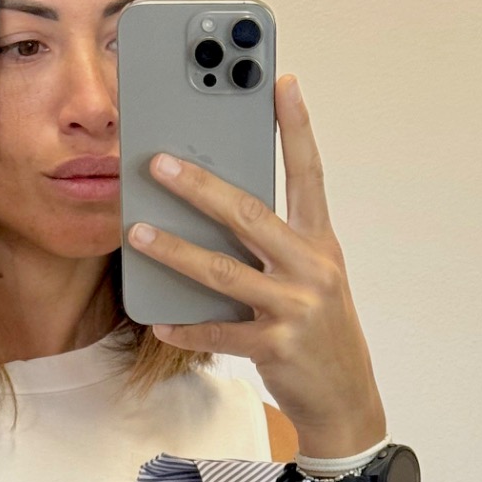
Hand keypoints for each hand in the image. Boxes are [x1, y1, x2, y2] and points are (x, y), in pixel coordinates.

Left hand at [126, 74, 385, 455]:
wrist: (346, 401)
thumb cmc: (319, 333)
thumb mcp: (312, 280)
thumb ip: (276, 246)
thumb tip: (218, 213)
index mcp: (322, 244)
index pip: (310, 173)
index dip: (296, 126)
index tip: (280, 80)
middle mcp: (312, 269)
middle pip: (250, 215)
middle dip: (200, 185)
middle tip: (159, 162)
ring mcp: (296, 309)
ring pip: (223, 272)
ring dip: (174, 250)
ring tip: (136, 231)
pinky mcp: (277, 347)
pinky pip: (219, 333)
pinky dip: (186, 327)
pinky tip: (158, 319)